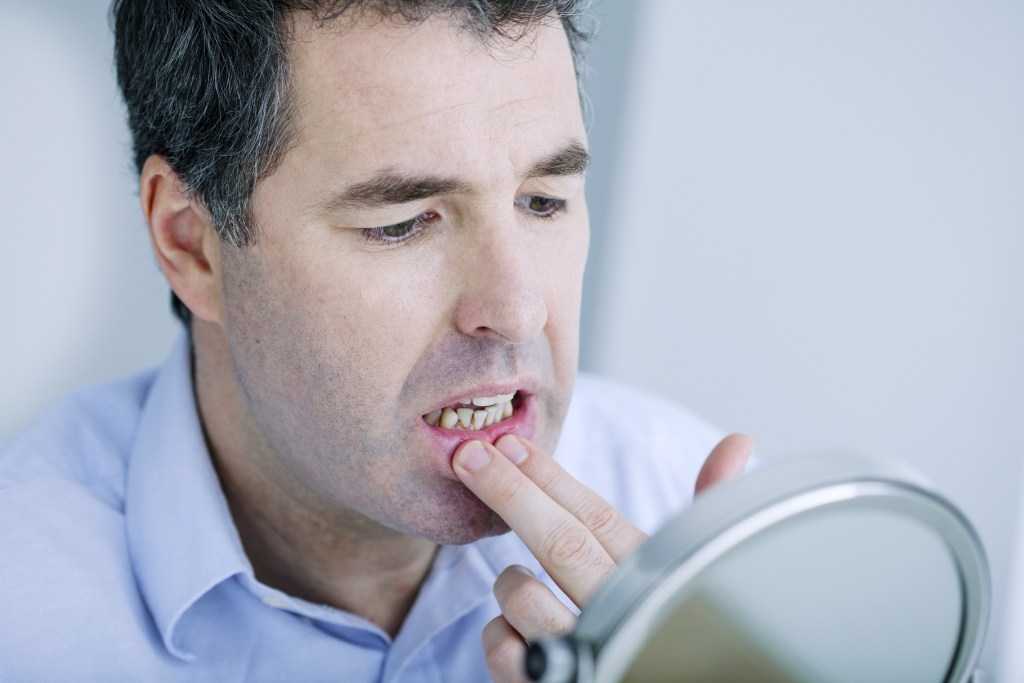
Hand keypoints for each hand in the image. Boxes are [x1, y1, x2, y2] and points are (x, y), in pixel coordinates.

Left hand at [453, 432, 753, 681]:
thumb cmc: (666, 627)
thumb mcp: (689, 569)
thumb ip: (703, 508)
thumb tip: (738, 442)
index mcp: (656, 580)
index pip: (598, 518)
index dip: (550, 477)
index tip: (511, 445)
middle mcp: (625, 618)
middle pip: (561, 544)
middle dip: (511, 492)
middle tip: (470, 457)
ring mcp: (589, 656)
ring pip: (524, 598)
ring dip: (510, 582)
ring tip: (523, 583)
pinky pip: (502, 649)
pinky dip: (499, 636)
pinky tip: (521, 638)